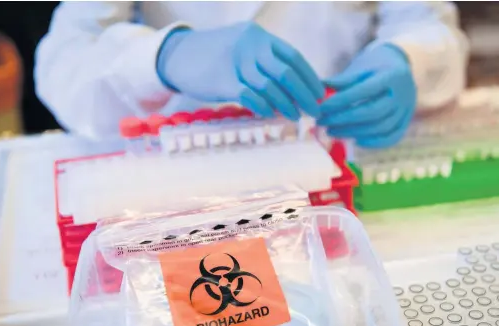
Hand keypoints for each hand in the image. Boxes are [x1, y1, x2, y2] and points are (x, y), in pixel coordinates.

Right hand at [157, 22, 323, 119]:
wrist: (178, 56)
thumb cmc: (216, 56)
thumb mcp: (243, 48)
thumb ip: (266, 61)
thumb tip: (296, 85)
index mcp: (259, 37)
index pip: (293, 57)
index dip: (310, 78)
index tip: (320, 94)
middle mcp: (250, 46)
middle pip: (286, 73)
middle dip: (304, 95)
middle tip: (315, 110)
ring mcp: (236, 63)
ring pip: (270, 87)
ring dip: (286, 105)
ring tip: (295, 116)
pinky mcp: (223, 82)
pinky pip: (251, 97)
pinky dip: (263, 107)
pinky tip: (270, 114)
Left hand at [318, 44, 416, 147]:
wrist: (401, 68)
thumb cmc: (374, 67)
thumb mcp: (360, 69)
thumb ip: (341, 81)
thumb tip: (316, 89)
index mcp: (391, 75)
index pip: (363, 91)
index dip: (340, 101)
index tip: (321, 108)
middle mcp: (403, 93)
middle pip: (372, 111)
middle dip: (344, 119)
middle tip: (322, 123)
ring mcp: (407, 109)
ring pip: (380, 127)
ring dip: (353, 132)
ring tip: (331, 132)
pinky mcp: (406, 122)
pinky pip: (391, 137)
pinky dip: (373, 142)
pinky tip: (354, 141)